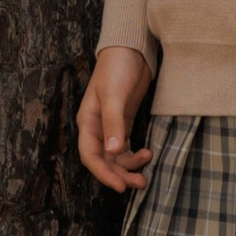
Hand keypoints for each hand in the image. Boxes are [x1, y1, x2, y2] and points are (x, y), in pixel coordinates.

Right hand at [78, 46, 154, 191]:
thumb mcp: (114, 95)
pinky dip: (134, 156)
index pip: (90, 156)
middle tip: (139, 184)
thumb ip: (113, 123)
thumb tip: (112, 152)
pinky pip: (126, 148)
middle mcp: (97, 128)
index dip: (104, 174)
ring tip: (146, 174)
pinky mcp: (124, 122)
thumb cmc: (117, 68)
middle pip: (104, 161)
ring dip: (129, 168)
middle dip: (120, 175)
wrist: (131, 49)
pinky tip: (147, 154)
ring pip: (116, 158)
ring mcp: (111, 126)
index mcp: (87, 122)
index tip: (121, 186)